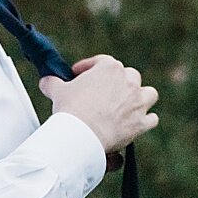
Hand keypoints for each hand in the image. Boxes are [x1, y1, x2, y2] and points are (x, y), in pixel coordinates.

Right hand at [39, 54, 157, 155]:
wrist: (82, 135)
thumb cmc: (71, 109)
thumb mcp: (57, 91)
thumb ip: (52, 82)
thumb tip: (46, 80)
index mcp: (109, 68)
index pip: (102, 62)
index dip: (90, 68)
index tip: (80, 75)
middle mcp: (128, 81)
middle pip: (129, 76)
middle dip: (119, 83)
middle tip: (105, 94)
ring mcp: (138, 102)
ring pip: (148, 93)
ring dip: (141, 98)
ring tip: (130, 105)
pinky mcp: (141, 122)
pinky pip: (151, 119)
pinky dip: (146, 121)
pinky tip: (138, 123)